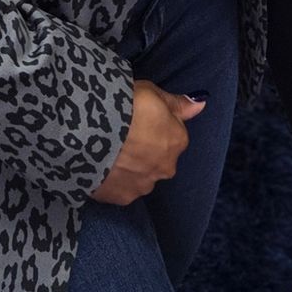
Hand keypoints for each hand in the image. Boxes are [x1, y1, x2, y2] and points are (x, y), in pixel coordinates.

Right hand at [91, 81, 203, 204]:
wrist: (91, 131)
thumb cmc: (125, 106)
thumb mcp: (153, 93)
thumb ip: (178, 103)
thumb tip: (201, 105)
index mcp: (177, 141)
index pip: (173, 134)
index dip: (155, 124)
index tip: (139, 118)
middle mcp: (166, 168)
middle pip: (158, 158)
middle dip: (145, 149)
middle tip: (124, 133)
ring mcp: (143, 185)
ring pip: (141, 175)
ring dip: (131, 166)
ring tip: (110, 149)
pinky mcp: (121, 197)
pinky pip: (121, 188)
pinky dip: (115, 179)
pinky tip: (103, 164)